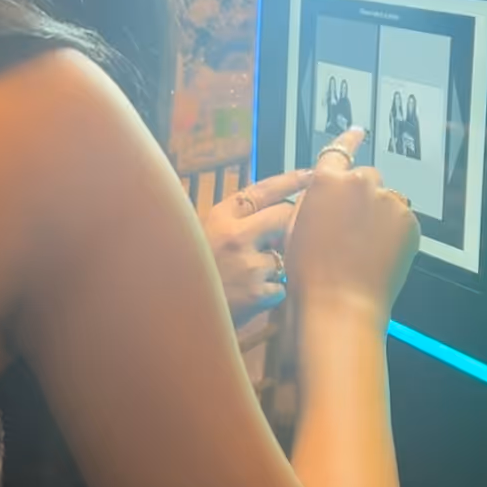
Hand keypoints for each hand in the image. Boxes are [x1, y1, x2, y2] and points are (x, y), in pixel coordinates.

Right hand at [202, 168, 309, 323]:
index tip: (310, 175)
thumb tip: (271, 208)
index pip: (263, 190)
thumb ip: (234, 220)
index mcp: (220, 217)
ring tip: (253, 277)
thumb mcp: (203, 234)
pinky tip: (252, 298)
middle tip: (288, 235)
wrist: (176, 311)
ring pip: (286, 255)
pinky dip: (272, 293)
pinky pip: (281, 287)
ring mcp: (248, 265)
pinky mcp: (257, 293)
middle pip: (285, 216)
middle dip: (291, 225)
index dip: (290, 180)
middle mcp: (235, 235)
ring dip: (277, 266)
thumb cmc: (190, 271)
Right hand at [285, 128, 418, 328]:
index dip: (348, 140)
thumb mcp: (296, 227)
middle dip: (361, 195)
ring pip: (386, 199)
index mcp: (327, 181)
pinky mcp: (409, 222)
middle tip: (350, 227)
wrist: (340, 303)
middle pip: (366, 177)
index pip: (339, 150)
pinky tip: (378, 254)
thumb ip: (314, 199)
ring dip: (378, 214)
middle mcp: (361, 183)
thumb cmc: (309, 271)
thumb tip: (326, 190)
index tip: (358, 131)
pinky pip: (402, 220)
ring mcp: (388, 202)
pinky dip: (394, 232)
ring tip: (364, 247)